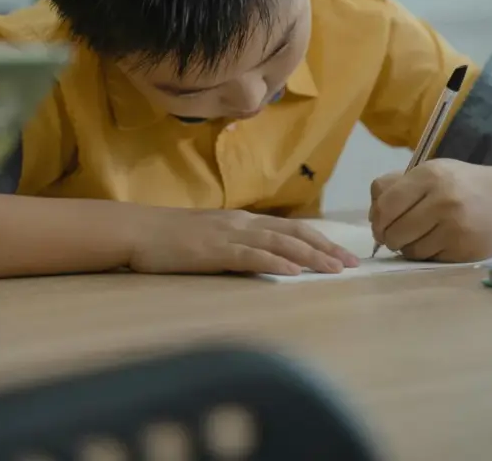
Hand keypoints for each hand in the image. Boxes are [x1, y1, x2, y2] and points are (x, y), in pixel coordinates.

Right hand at [128, 207, 358, 275]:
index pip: (291, 229)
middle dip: (326, 248)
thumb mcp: (212, 238)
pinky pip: (251, 255)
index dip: (320, 241)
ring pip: (279, 242)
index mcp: (243, 220)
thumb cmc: (171, 239)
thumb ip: (238, 245)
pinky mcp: (214, 250)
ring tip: (334, 269)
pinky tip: (293, 271)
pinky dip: (275, 262)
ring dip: (310, 256)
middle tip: (352, 264)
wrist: (139, 230)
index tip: (345, 256)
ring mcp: (229, 234)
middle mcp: (242, 223)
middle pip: (294, 233)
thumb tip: (264, 259)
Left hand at [369, 159, 491, 262]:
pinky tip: (435, 242)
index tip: (378, 225)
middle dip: (387, 237)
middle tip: (392, 235)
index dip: (376, 219)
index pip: (385, 204)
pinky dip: (425, 254)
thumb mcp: (429, 172)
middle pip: (394, 230)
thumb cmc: (459, 185)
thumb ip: (395, 186)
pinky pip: (428, 259)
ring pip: (409, 249)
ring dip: (406, 247)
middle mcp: (443, 199)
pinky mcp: (465, 249)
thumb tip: (372, 215)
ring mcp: (455, 226)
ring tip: (416, 237)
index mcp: (429, 175)